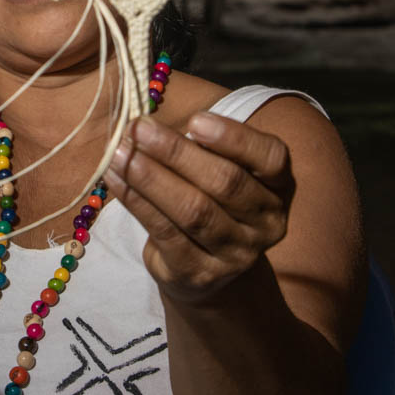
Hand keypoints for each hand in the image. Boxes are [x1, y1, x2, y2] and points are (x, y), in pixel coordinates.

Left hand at [103, 113, 293, 304]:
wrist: (207, 268)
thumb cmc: (211, 200)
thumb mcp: (220, 170)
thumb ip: (201, 147)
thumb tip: (148, 123)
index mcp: (278, 187)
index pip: (271, 158)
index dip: (234, 138)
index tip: (195, 121)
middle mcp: (266, 222)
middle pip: (225, 182)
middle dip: (176, 152)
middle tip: (139, 128)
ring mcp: (236, 253)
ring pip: (193, 210)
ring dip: (151, 177)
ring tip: (120, 153)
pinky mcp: (199, 273)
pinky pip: (166, 232)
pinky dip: (137, 202)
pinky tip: (116, 179)